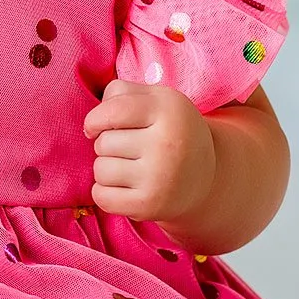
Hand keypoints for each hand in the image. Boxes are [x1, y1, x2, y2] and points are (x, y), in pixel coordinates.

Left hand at [84, 80, 214, 226]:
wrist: (206, 179)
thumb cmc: (170, 132)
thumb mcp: (157, 100)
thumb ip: (121, 93)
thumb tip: (92, 123)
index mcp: (169, 110)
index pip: (113, 111)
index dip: (95, 119)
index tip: (97, 126)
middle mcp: (167, 143)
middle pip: (103, 142)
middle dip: (107, 145)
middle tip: (131, 150)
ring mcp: (160, 177)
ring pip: (100, 170)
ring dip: (106, 169)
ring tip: (130, 168)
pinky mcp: (150, 205)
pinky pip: (101, 196)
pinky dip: (105, 193)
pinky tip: (125, 188)